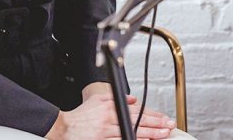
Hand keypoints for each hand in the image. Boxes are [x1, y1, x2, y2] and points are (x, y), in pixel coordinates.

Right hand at [47, 86, 175, 139]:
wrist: (62, 127)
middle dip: (156, 124)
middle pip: (138, 121)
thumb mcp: (98, 100)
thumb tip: (134, 99)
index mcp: (110, 106)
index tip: (164, 117)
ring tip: (162, 134)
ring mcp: (106, 131)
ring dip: (149, 134)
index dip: (152, 114)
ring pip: (132, 131)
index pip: (137, 110)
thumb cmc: (80, 115)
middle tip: (169, 126)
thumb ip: (117, 98)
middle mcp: (110, 118)